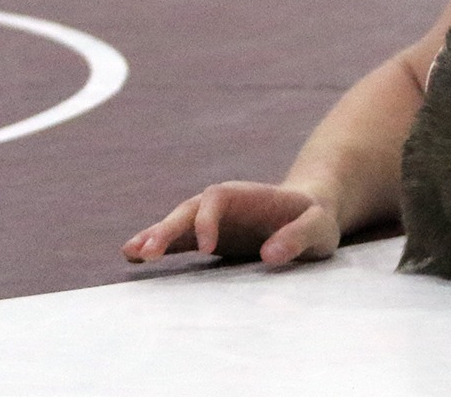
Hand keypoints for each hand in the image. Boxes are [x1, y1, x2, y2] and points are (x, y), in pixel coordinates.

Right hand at [121, 181, 340, 266]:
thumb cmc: (316, 219)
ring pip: (177, 224)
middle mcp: (224, 204)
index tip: (206, 248)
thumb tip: (270, 255)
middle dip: (167, 228)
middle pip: (189, 210)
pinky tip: (132, 255)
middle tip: (148, 251)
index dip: (207, 220)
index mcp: (249, 195)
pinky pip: (178, 240)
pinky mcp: (206, 238)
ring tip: (131, 253)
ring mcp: (212, 220)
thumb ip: (299, 236)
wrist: (308, 215)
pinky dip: (157, 246)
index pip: (218, 198)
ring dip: (155, 237)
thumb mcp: (319, 227)